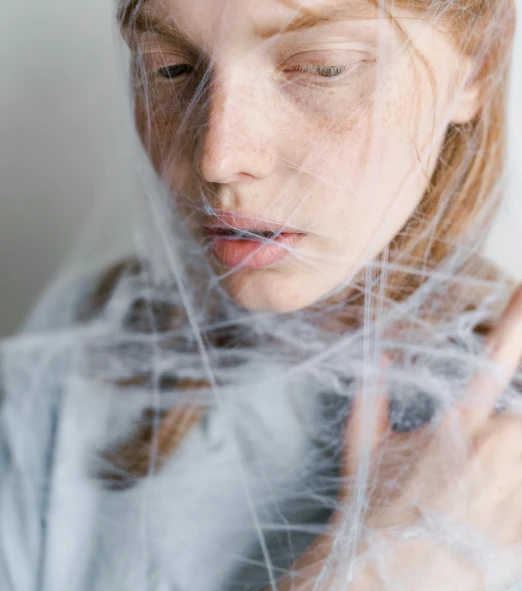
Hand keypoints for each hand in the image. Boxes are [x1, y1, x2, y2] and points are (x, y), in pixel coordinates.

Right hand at [272, 285, 521, 590]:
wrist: (390, 578)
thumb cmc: (378, 512)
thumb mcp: (364, 448)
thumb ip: (372, 395)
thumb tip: (378, 352)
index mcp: (457, 427)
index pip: (496, 358)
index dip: (516, 320)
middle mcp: (495, 451)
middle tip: (501, 409)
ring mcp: (515, 486)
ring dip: (517, 433)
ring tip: (493, 445)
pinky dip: (518, 473)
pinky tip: (498, 479)